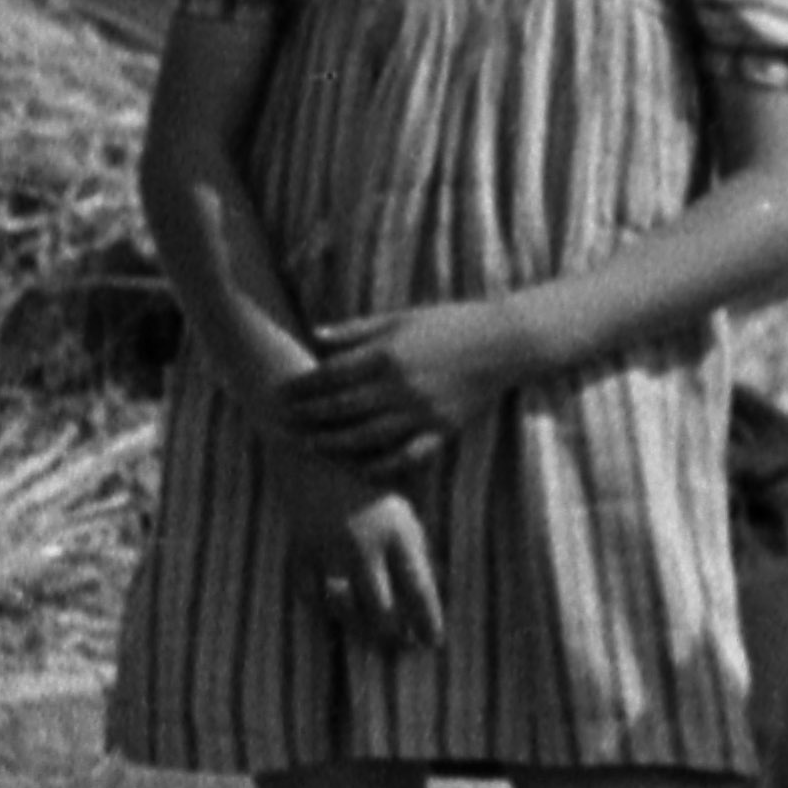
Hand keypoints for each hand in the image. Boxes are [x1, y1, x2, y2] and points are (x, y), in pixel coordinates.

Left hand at [279, 300, 532, 483]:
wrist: (506, 342)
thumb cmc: (450, 323)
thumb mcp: (400, 318)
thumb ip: (356, 330)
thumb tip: (313, 335)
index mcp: (386, 355)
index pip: (330, 376)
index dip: (302, 388)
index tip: (281, 394)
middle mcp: (399, 386)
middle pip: (341, 408)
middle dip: (308, 417)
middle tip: (282, 423)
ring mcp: (421, 411)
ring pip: (366, 436)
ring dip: (332, 444)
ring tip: (308, 446)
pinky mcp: (441, 429)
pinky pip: (405, 455)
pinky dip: (380, 465)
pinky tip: (359, 468)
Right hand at [291, 480, 445, 653]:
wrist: (318, 442)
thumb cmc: (374, 470)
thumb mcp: (406, 503)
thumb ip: (413, 544)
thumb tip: (428, 590)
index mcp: (398, 530)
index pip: (419, 590)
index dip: (427, 622)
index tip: (433, 642)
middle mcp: (363, 543)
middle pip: (381, 608)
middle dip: (393, 632)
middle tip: (403, 644)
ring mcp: (327, 546)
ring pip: (343, 605)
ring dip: (359, 625)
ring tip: (372, 634)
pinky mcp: (299, 545)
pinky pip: (309, 590)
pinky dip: (322, 604)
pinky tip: (336, 611)